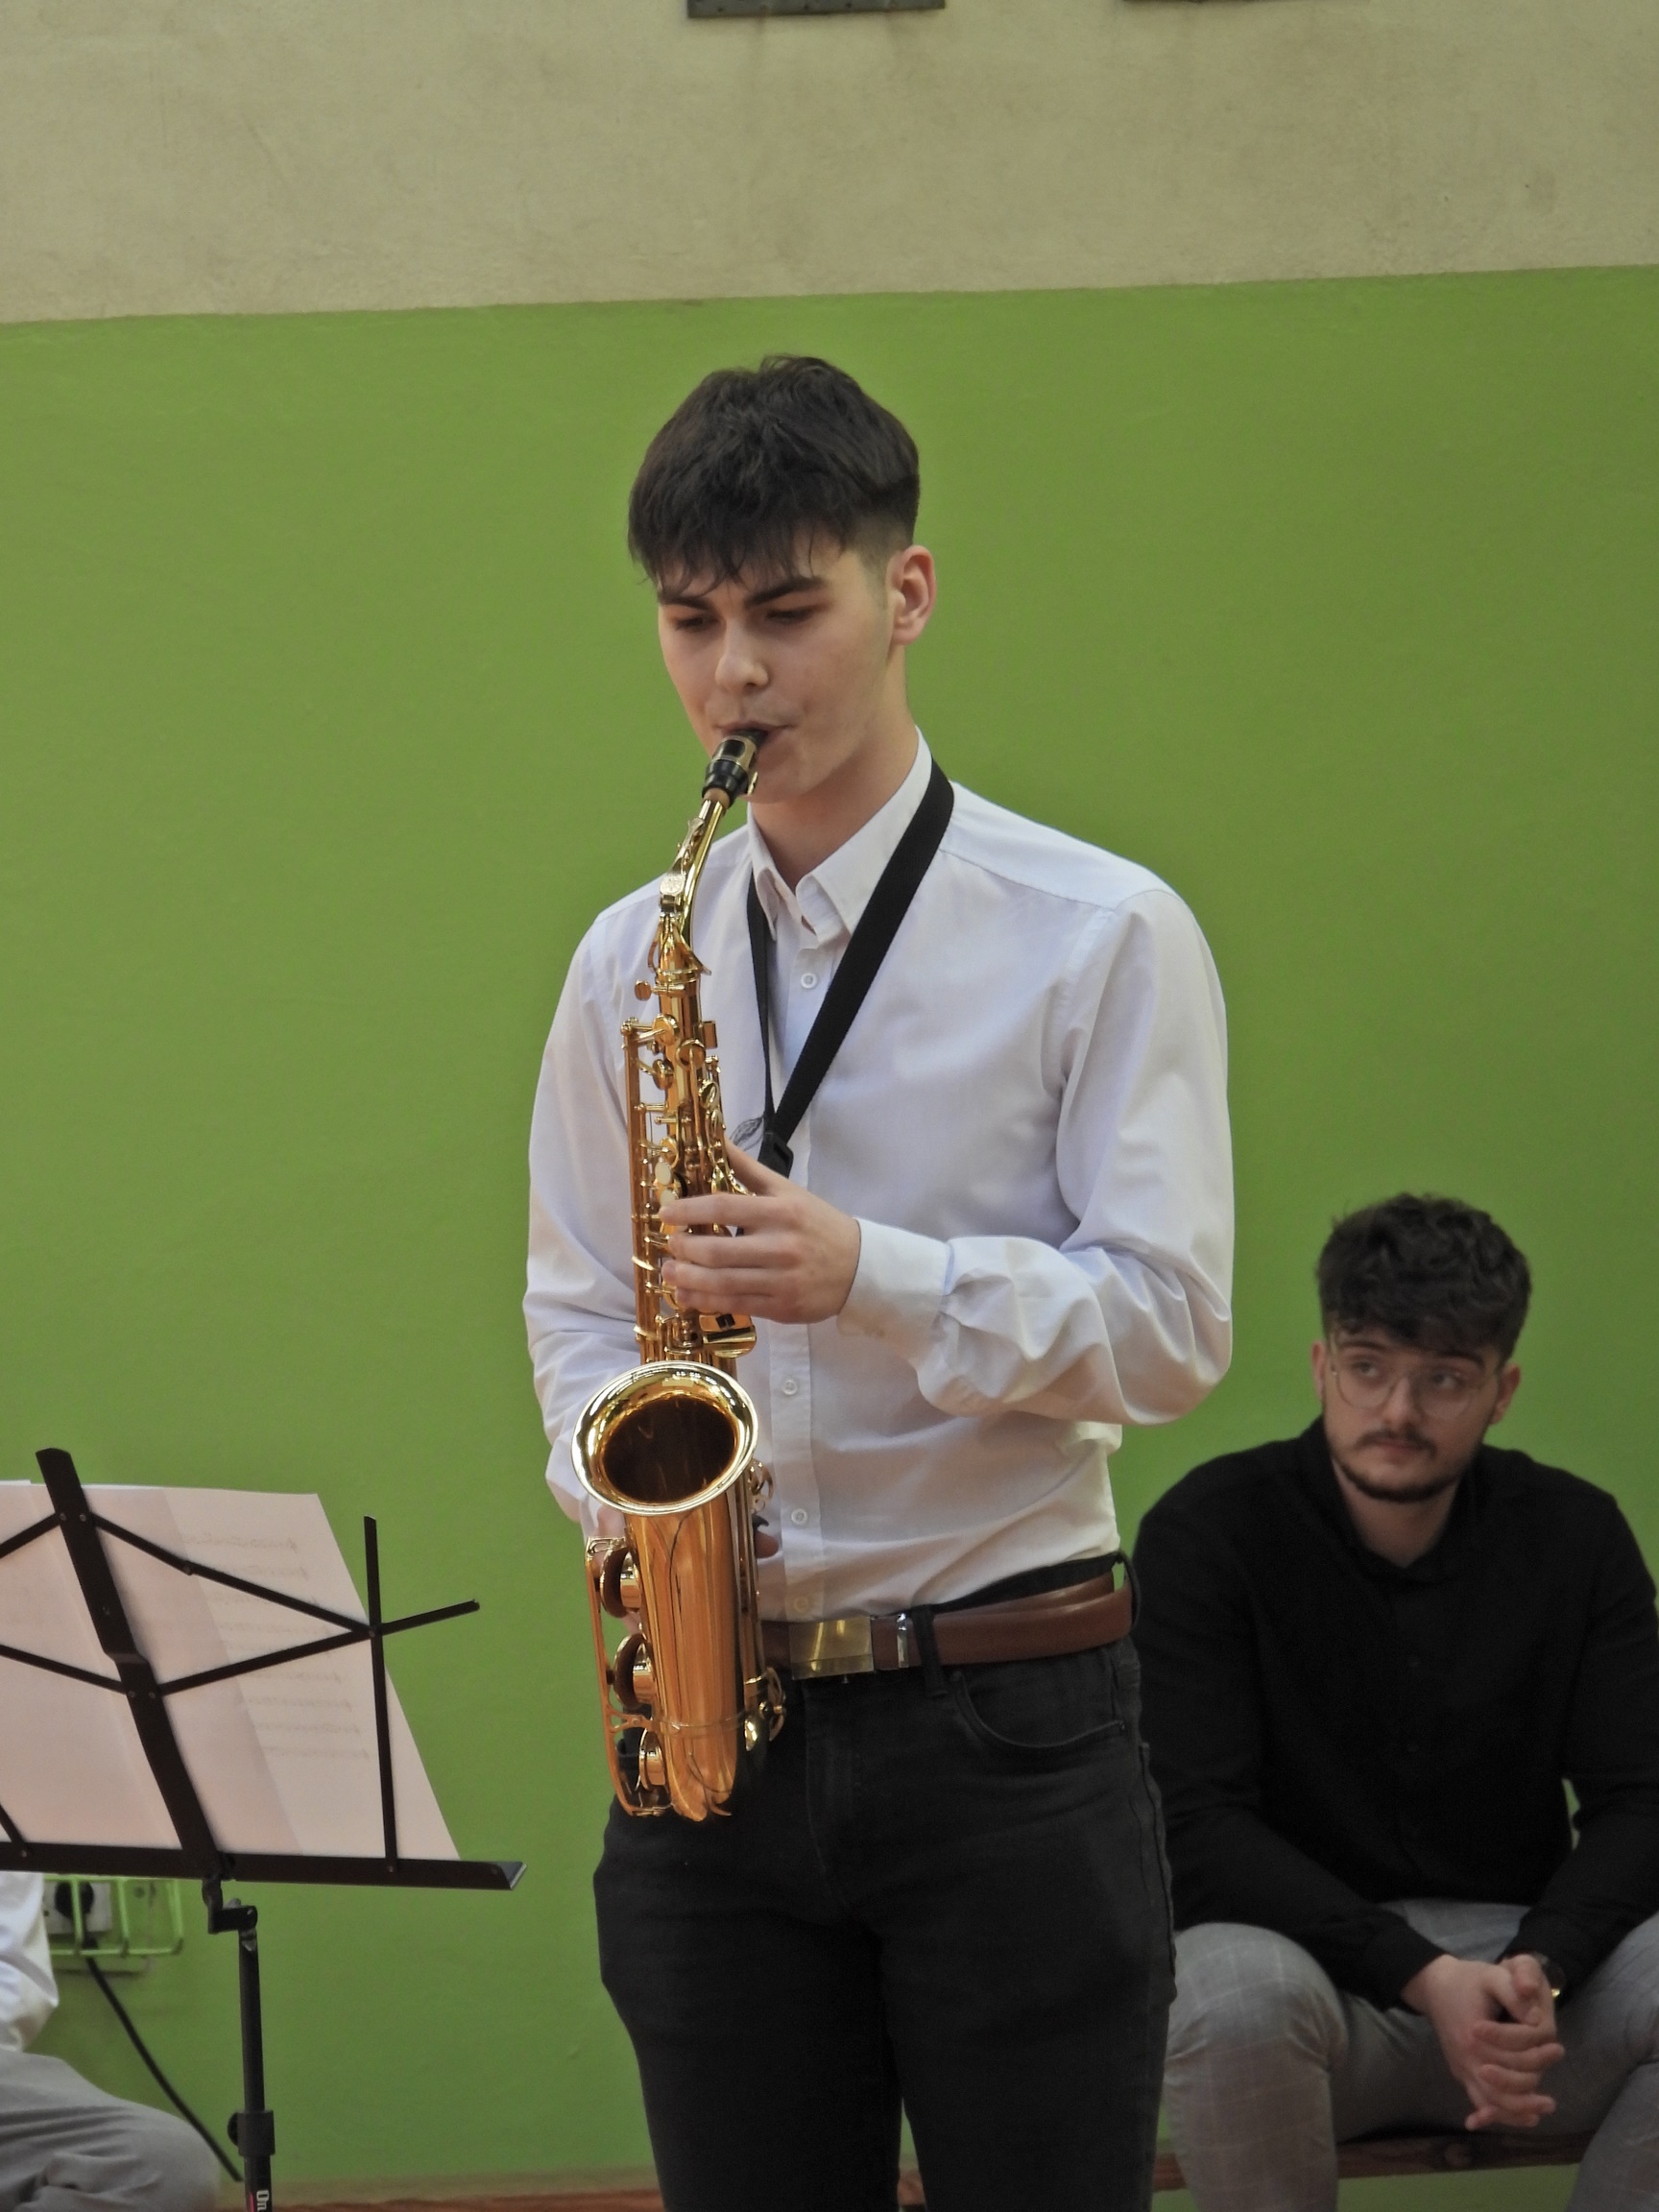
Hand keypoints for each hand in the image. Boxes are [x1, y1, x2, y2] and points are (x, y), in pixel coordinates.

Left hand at [657, 1143, 861, 1325]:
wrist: (859, 1267)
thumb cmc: (817, 1224)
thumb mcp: (787, 1191)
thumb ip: (747, 1168)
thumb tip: (715, 1138)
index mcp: (781, 1211)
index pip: (725, 1208)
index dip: (689, 1210)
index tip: (665, 1213)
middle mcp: (780, 1246)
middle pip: (718, 1250)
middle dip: (684, 1248)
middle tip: (669, 1243)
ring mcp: (781, 1280)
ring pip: (723, 1282)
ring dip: (688, 1277)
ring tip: (670, 1270)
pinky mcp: (781, 1307)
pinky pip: (735, 1305)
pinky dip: (706, 1301)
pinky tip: (687, 1294)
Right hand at [1401, 1953, 1562, 2130]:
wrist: (1434, 1985)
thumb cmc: (1467, 1980)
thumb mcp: (1492, 1976)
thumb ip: (1514, 1994)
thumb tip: (1537, 2018)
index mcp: (1474, 2035)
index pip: (1514, 2054)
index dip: (1537, 2051)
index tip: (1558, 2046)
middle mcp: (1466, 2059)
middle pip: (1504, 2085)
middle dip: (1533, 2082)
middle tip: (1556, 2069)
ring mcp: (1462, 2069)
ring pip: (1493, 2101)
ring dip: (1520, 2109)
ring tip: (1547, 2106)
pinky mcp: (1461, 2073)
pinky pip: (1481, 2101)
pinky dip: (1502, 2114)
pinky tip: (1526, 2118)